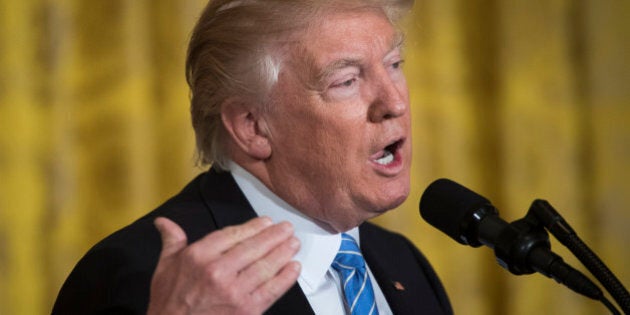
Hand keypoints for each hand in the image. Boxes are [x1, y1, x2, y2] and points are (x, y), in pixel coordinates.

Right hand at [147, 216, 300, 314]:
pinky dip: (286, 277)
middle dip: (274, 236)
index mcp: (198, 256)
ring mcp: (234, 292)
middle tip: (287, 228)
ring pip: (265, 266)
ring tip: (293, 243)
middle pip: (254, 247)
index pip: (233, 234)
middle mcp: (217, 272)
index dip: (254, 227)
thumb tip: (163, 223)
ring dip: (283, 253)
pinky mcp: (247, 310)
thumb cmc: (169, 302)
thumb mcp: (164, 267)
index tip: (266, 222)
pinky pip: (272, 290)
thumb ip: (171, 241)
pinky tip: (294, 267)